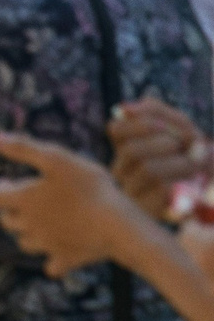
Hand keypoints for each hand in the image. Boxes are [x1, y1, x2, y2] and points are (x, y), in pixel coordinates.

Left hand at [0, 131, 156, 276]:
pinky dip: (52, 260)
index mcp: (23, 201)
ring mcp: (47, 246)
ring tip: (41, 222)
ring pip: (24, 243)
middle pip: (7, 221)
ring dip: (28, 233)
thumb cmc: (89, 187)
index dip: (1, 187)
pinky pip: (51, 267)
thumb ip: (24, 148)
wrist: (119, 224)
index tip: (9, 181)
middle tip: (26, 201)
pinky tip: (59, 252)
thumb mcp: (57, 158)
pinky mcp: (67, 260)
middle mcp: (29, 226)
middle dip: (12, 210)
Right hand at [110, 96, 208, 219]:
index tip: (171, 127)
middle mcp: (120, 172)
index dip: (144, 123)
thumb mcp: (179, 128)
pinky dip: (184, 182)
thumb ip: (155, 113)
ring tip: (198, 162)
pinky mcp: (149, 211)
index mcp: (123, 148)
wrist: (212, 186)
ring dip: (181, 162)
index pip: (116, 129)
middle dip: (168, 143)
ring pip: (148, 171)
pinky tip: (193, 184)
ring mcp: (132, 194)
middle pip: (132, 151)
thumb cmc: (194, 154)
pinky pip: (163, 192)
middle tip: (192, 145)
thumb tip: (123, 109)